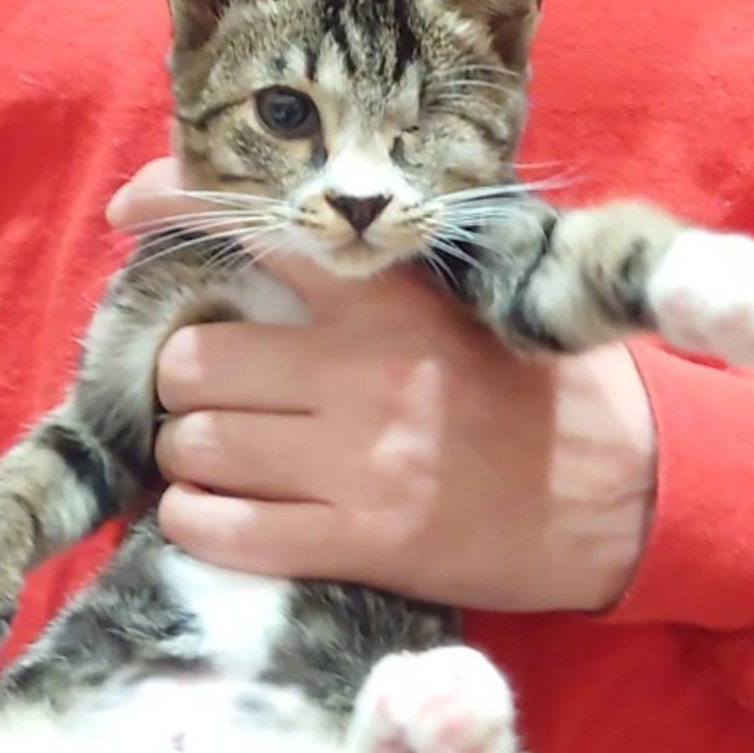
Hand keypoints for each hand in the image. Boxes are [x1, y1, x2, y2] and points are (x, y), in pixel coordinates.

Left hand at [109, 162, 656, 613]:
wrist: (624, 496)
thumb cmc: (546, 390)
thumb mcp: (480, 298)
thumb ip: (386, 269)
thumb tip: (273, 241)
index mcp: (393, 299)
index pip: (258, 229)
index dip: (175, 208)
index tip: (128, 214)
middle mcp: (364, 372)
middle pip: (194, 360)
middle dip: (185, 378)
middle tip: (213, 392)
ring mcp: (360, 464)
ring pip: (194, 444)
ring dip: (187, 452)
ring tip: (217, 456)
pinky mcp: (361, 544)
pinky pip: (223, 531)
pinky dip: (194, 521)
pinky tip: (210, 513)